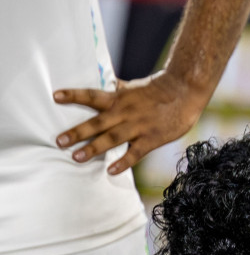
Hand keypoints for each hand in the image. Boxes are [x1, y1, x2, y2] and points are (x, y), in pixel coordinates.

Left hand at [53, 70, 205, 175]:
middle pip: (98, 122)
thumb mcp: (136, 87)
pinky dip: (124, 161)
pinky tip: (112, 170)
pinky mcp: (153, 137)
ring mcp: (139, 125)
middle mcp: (126, 112)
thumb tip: (104, 84)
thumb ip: (118, 90)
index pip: (93, 95)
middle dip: (78, 132)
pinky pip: (136, 151)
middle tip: (59, 141)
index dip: (74, 95)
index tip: (56, 96)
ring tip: (77, 157)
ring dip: (95, 147)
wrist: (188, 90)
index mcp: (120, 98)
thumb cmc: (160, 89)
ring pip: (113, 138)